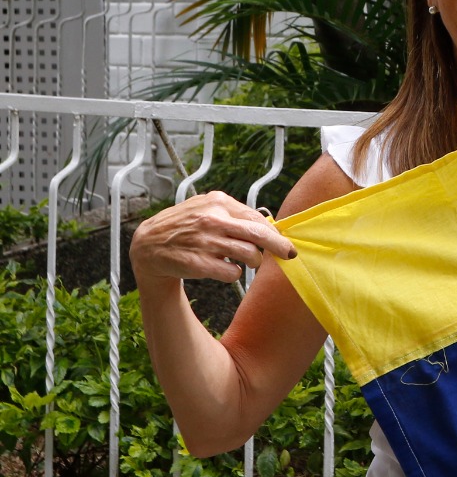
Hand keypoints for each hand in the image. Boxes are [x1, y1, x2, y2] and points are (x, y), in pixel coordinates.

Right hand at [130, 191, 298, 286]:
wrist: (148, 246)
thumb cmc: (185, 227)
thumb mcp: (206, 208)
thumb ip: (234, 214)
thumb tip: (270, 226)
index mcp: (217, 202)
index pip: (256, 219)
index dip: (275, 234)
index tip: (286, 243)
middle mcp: (212, 219)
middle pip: (259, 235)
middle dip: (278, 247)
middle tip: (288, 255)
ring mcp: (205, 241)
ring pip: (249, 254)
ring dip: (252, 261)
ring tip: (245, 261)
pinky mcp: (199, 263)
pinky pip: (233, 272)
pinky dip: (234, 273)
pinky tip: (224, 268)